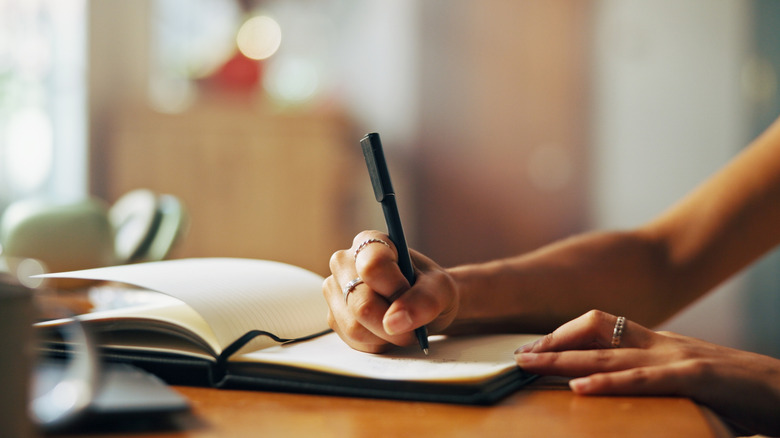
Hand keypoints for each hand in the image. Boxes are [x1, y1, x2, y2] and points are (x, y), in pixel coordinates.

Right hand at [322, 230, 457, 352]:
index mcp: (370, 243)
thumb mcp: (441, 288)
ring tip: (400, 322)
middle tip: (413, 321)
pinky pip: (354, 341)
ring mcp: (335, 292)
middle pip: (361, 304)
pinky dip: (377, 343)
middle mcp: (344, 263)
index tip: (410, 294)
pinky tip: (386, 330)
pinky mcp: (334, 317)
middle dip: (393, 321)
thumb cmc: (430, 289)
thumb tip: (393, 322)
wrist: (424, 305)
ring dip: (386, 335)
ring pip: (355, 327)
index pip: (372, 267)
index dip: (395, 289)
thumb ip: (424, 300)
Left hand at [514, 310, 779, 435]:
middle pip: (595, 336)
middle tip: (517, 355)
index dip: (564, 333)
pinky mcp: (698, 377)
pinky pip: (646, 378)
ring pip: (610, 353)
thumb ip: (650, 380)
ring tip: (531, 366)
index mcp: (658, 345)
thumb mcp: (685, 381)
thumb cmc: (738, 392)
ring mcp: (679, 357)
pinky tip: (582, 388)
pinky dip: (611, 382)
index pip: (601, 326)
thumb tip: (609, 389)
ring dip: (566, 359)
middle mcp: (663, 345)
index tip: (534, 348)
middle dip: (552, 345)